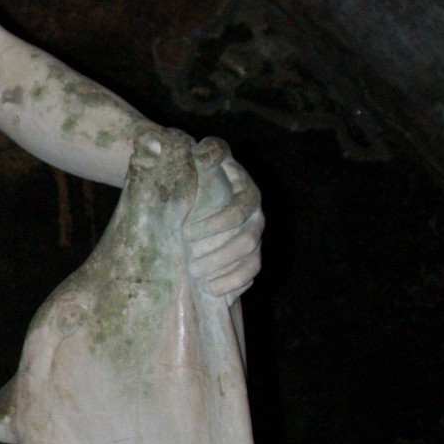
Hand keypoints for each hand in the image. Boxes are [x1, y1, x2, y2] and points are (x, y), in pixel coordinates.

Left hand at [184, 152, 262, 299]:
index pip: (239, 210)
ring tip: (201, 283)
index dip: (215, 224)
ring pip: (252, 261)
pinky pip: (250, 275)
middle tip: (190, 264)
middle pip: (248, 240)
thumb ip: (207, 152)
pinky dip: (233, 286)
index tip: (186, 234)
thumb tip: (203, 153)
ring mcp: (256, 238)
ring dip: (226, 274)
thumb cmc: (198, 176)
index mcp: (248, 192)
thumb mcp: (202, 159)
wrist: (197, 194)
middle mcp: (257, 217)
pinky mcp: (250, 257)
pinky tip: (212, 292)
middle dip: (219, 255)